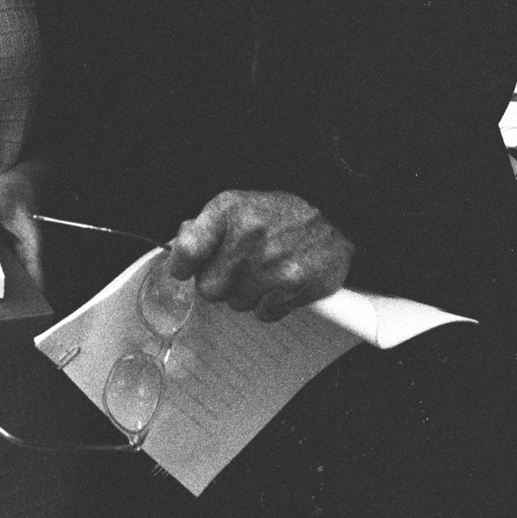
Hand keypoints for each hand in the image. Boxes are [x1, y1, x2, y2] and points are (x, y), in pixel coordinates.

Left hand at [166, 190, 355, 322]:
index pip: (188, 249)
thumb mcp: (238, 204)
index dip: (181, 264)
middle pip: (208, 288)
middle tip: (236, 267)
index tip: (185, 267)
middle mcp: (250, 237)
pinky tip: (278, 282)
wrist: (337, 215)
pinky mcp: (294, 288)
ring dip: (245, 293)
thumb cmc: (283, 213)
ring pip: (236, 303)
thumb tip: (179, 252)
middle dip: (218, 282)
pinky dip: (269, 303)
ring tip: (263, 270)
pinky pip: (262, 313)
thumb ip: (204, 227)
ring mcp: (272, 265)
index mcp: (231, 211)